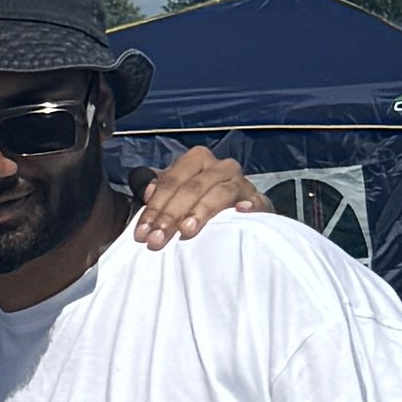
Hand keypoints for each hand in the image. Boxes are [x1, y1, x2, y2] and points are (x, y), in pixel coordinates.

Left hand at [129, 141, 256, 245]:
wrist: (240, 215)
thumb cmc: (199, 206)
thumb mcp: (176, 196)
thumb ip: (160, 192)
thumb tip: (146, 189)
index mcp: (196, 161)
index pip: (170, 181)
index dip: (153, 207)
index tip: (141, 234)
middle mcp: (220, 167)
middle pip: (191, 188)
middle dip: (170, 215)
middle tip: (156, 240)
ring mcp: (241, 183)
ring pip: (218, 193)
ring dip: (200, 211)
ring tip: (186, 230)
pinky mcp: (260, 201)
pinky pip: (256, 201)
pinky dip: (248, 205)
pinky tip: (240, 211)